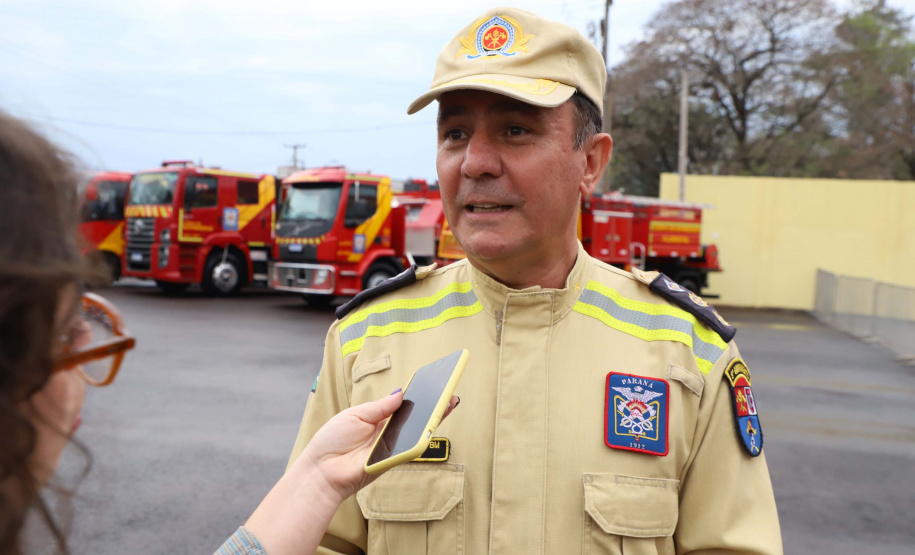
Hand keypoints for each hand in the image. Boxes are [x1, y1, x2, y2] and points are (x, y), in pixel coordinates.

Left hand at [244, 391, 459, 554]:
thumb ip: (380, 406)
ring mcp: (392, 447)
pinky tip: (433, 422)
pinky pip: (411, 447)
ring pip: (419, 432)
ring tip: (448, 402)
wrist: (321, 468)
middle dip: (435, 406)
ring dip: (435, 418)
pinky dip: (423, 435)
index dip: (419, 396)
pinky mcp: (392, 460)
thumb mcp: (356, 415)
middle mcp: (389, 433)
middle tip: (450, 393)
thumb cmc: (333, 441)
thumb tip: (401, 393)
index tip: (434, 383)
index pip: (404, 406)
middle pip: (417, 418)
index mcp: (379, 419)